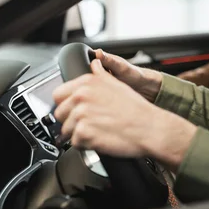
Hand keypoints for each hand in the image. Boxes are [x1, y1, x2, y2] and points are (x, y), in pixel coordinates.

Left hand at [53, 58, 196, 169]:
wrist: (149, 128)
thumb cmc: (137, 110)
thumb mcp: (118, 84)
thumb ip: (100, 74)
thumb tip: (94, 63)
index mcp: (87, 83)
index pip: (58, 94)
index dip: (66, 104)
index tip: (75, 110)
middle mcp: (81, 97)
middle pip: (60, 114)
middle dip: (71, 121)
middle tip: (90, 123)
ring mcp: (81, 115)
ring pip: (65, 130)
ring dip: (79, 134)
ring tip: (98, 131)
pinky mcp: (83, 133)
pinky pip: (74, 143)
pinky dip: (85, 145)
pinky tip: (99, 139)